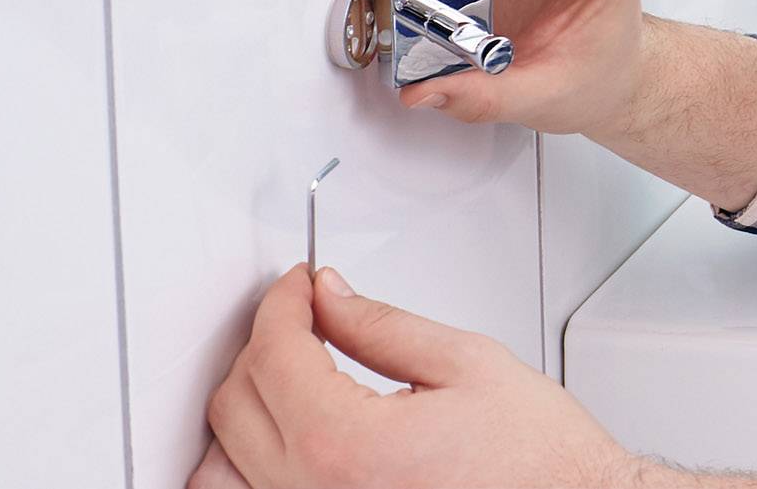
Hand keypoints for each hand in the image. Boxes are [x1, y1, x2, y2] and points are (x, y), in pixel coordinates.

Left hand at [192, 264, 631, 488]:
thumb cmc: (537, 460)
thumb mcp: (467, 363)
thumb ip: (383, 326)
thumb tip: (329, 297)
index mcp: (346, 443)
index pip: (274, 354)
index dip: (282, 303)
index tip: (299, 287)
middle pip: (236, 404)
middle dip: (264, 345)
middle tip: (303, 317)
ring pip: (219, 469)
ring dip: (244, 411)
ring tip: (285, 376)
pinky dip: (245, 469)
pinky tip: (278, 440)